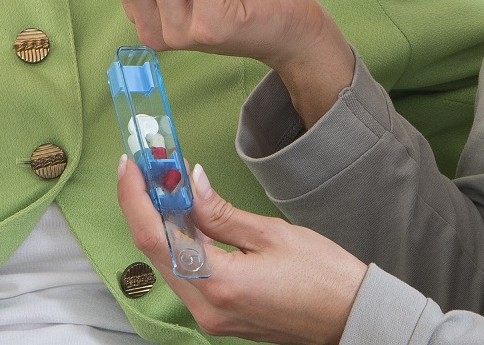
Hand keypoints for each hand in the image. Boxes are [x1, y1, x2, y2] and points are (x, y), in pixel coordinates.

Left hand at [117, 153, 366, 344]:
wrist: (352, 318)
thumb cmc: (325, 278)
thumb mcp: (272, 234)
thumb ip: (222, 213)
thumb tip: (191, 184)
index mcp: (219, 284)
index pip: (156, 237)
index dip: (135, 198)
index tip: (131, 165)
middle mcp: (207, 308)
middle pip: (155, 251)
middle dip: (145, 205)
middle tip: (146, 167)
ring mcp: (212, 316)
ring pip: (170, 263)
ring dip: (162, 223)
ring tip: (164, 184)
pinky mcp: (221, 315)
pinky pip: (188, 275)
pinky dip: (181, 244)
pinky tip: (186, 216)